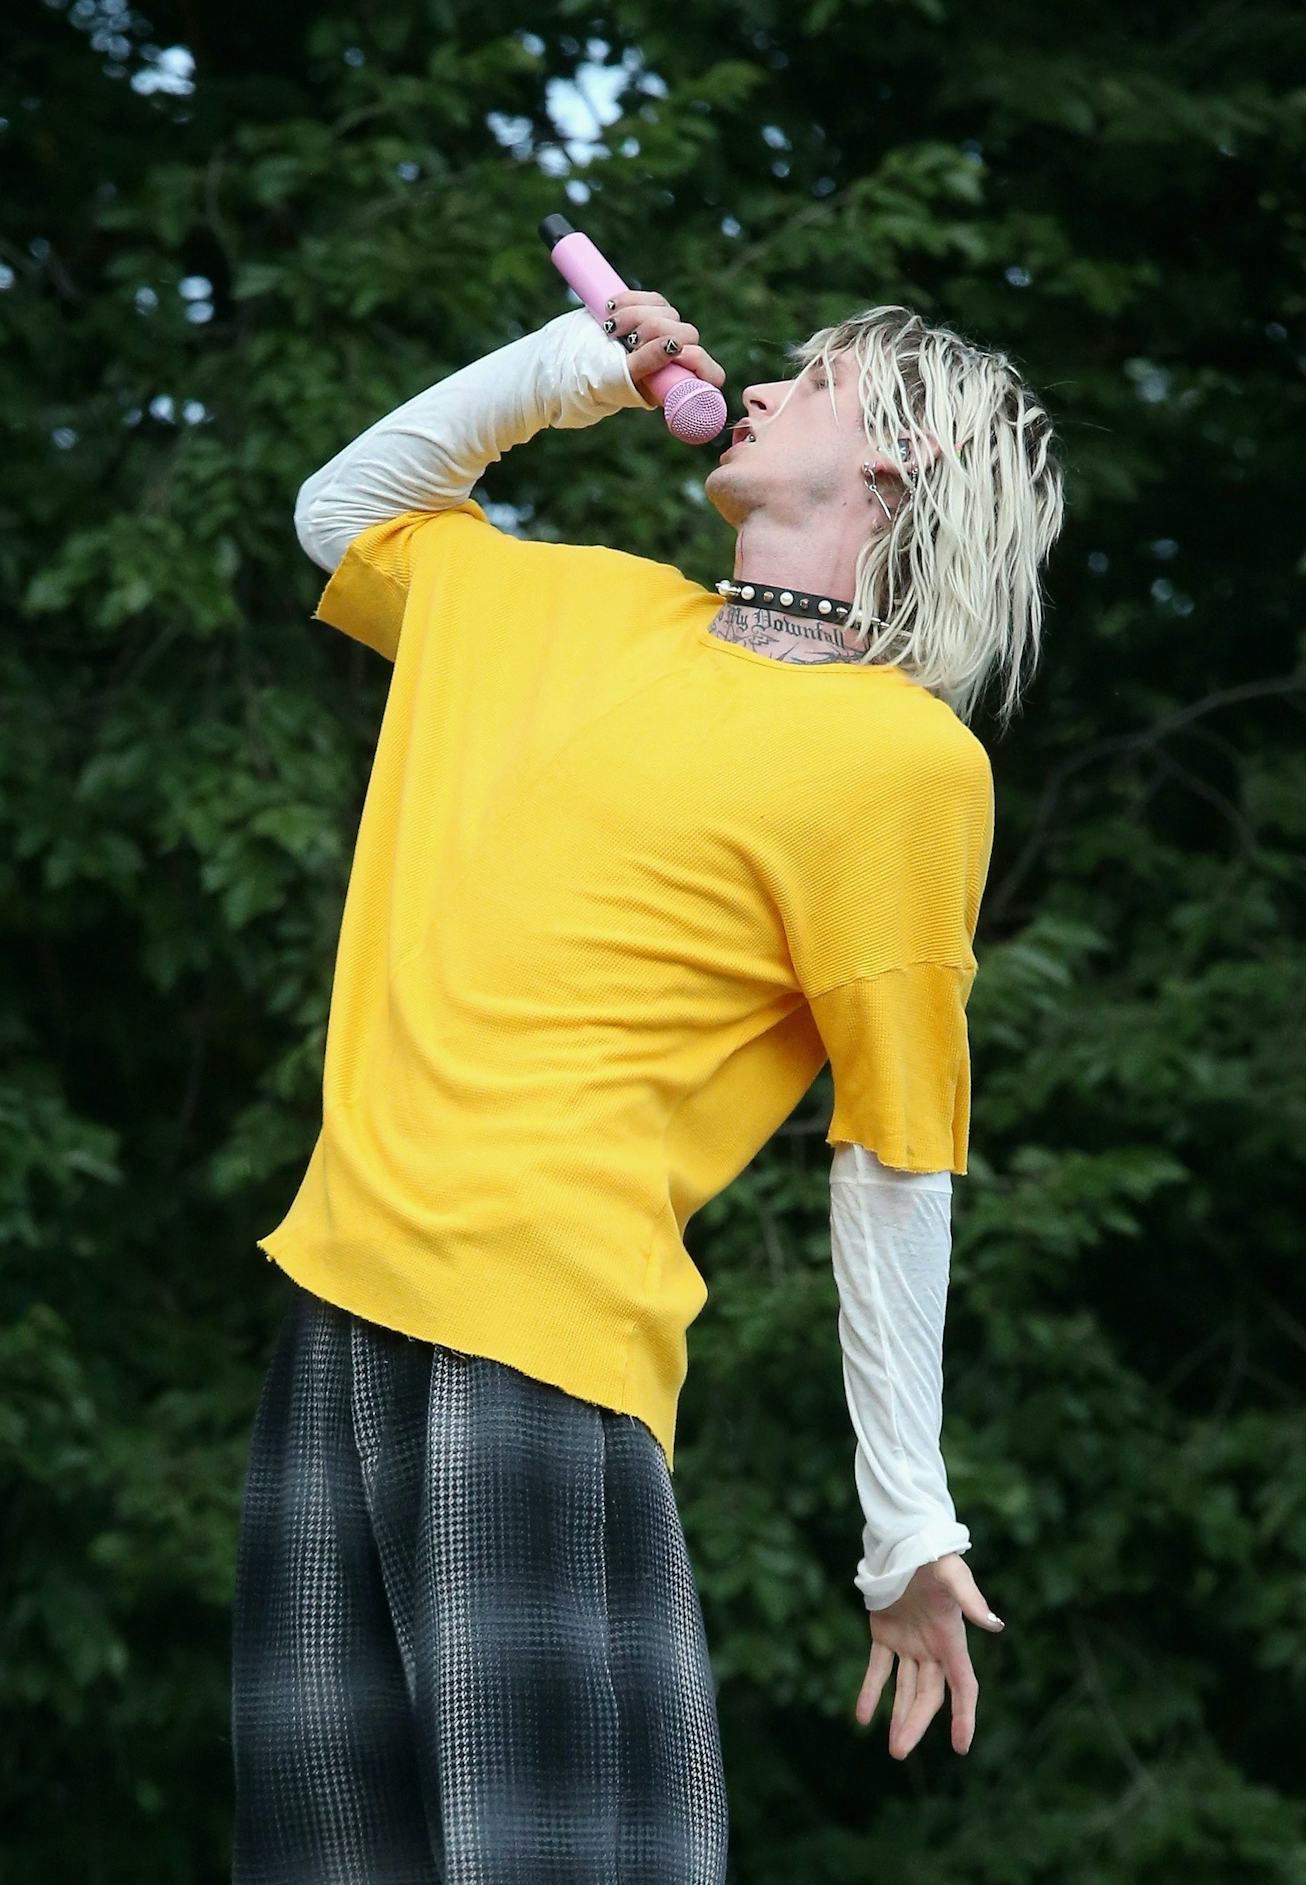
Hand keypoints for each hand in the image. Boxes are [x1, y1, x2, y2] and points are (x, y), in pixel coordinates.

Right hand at [601, 290, 726, 400]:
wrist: (571, 362)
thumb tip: (676, 345)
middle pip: (687, 333)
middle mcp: (674, 360)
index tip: (675, 354)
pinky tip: (610, 309)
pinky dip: (631, 300)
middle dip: (655, 331)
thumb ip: (647, 364)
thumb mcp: (622, 377)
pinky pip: (653, 298)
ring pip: (668, 312)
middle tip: (627, 341)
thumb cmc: (597, 379)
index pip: (711, 374)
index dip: (698, 361)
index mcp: (675, 384)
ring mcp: (663, 334)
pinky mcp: (650, 313)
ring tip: (610, 328)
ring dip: (636, 315)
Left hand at [853, 1553, 1004, 1758]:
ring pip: (904, 1689)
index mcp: (952, 1639)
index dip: (964, 1716)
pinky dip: (870, 1691)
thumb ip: (971, 1600)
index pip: (963, 1686)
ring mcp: (909, 1642)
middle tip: (900, 1751)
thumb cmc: (934, 1556)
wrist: (906, 1539)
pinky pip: (877, 1668)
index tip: (961, 1747)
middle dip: (916, 1724)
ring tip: (893, 1747)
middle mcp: (932, 1647)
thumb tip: (995, 1625)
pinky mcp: (884, 1633)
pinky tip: (862, 1716)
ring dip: (898, 1716)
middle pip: (928, 1695)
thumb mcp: (953, 1575)